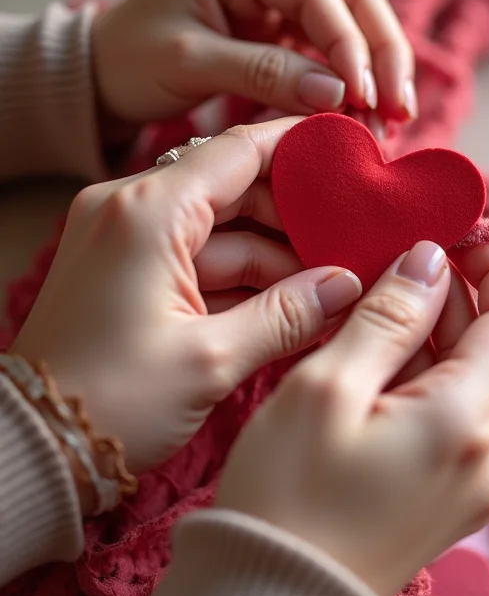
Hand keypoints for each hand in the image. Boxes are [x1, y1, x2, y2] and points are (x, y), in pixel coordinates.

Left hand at [9, 119, 362, 512]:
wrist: (34, 448)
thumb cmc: (108, 404)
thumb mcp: (212, 359)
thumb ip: (289, 314)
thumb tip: (346, 286)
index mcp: (147, 213)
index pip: (238, 150)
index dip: (297, 146)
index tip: (344, 153)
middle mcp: (131, 209)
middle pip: (235, 187)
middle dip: (293, 217)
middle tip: (348, 242)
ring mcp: (127, 238)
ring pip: (222, 227)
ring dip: (273, 255)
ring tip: (327, 285)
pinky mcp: (128, 268)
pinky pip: (199, 256)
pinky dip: (242, 277)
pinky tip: (289, 304)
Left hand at [92, 0, 415, 140]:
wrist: (103, 78)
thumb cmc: (130, 60)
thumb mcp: (190, 62)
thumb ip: (262, 72)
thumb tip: (336, 95)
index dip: (349, 41)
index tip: (364, 94)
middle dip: (382, 53)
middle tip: (398, 107)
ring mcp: (280, 6)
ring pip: (353, 27)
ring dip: (377, 72)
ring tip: (392, 121)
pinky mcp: (284, 39)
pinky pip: (333, 57)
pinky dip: (353, 87)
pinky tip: (367, 117)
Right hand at [215, 240, 488, 595]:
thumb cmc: (287, 495)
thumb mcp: (329, 387)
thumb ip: (389, 316)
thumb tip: (431, 260)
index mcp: (466, 421)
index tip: (464, 233)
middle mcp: (486, 455)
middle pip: (488, 351)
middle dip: (451, 300)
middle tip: (395, 264)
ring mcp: (471, 482)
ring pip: (466, 382)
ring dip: (430, 339)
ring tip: (374, 313)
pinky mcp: (447, 497)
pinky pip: (449, 417)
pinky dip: (421, 379)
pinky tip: (375, 367)